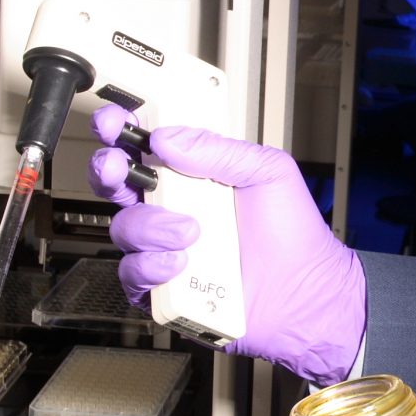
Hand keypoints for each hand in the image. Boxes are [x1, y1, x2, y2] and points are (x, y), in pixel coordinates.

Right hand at [90, 110, 365, 382]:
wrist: (305, 293)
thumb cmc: (293, 234)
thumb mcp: (268, 172)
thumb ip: (220, 150)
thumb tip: (168, 138)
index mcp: (193, 176)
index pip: (145, 146)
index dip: (121, 130)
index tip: (113, 122)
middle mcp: (172, 209)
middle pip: (116, 183)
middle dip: (109, 170)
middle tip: (121, 169)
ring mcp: (164, 248)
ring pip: (124, 228)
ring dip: (151, 227)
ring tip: (192, 232)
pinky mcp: (163, 287)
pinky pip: (132, 275)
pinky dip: (153, 267)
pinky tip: (182, 263)